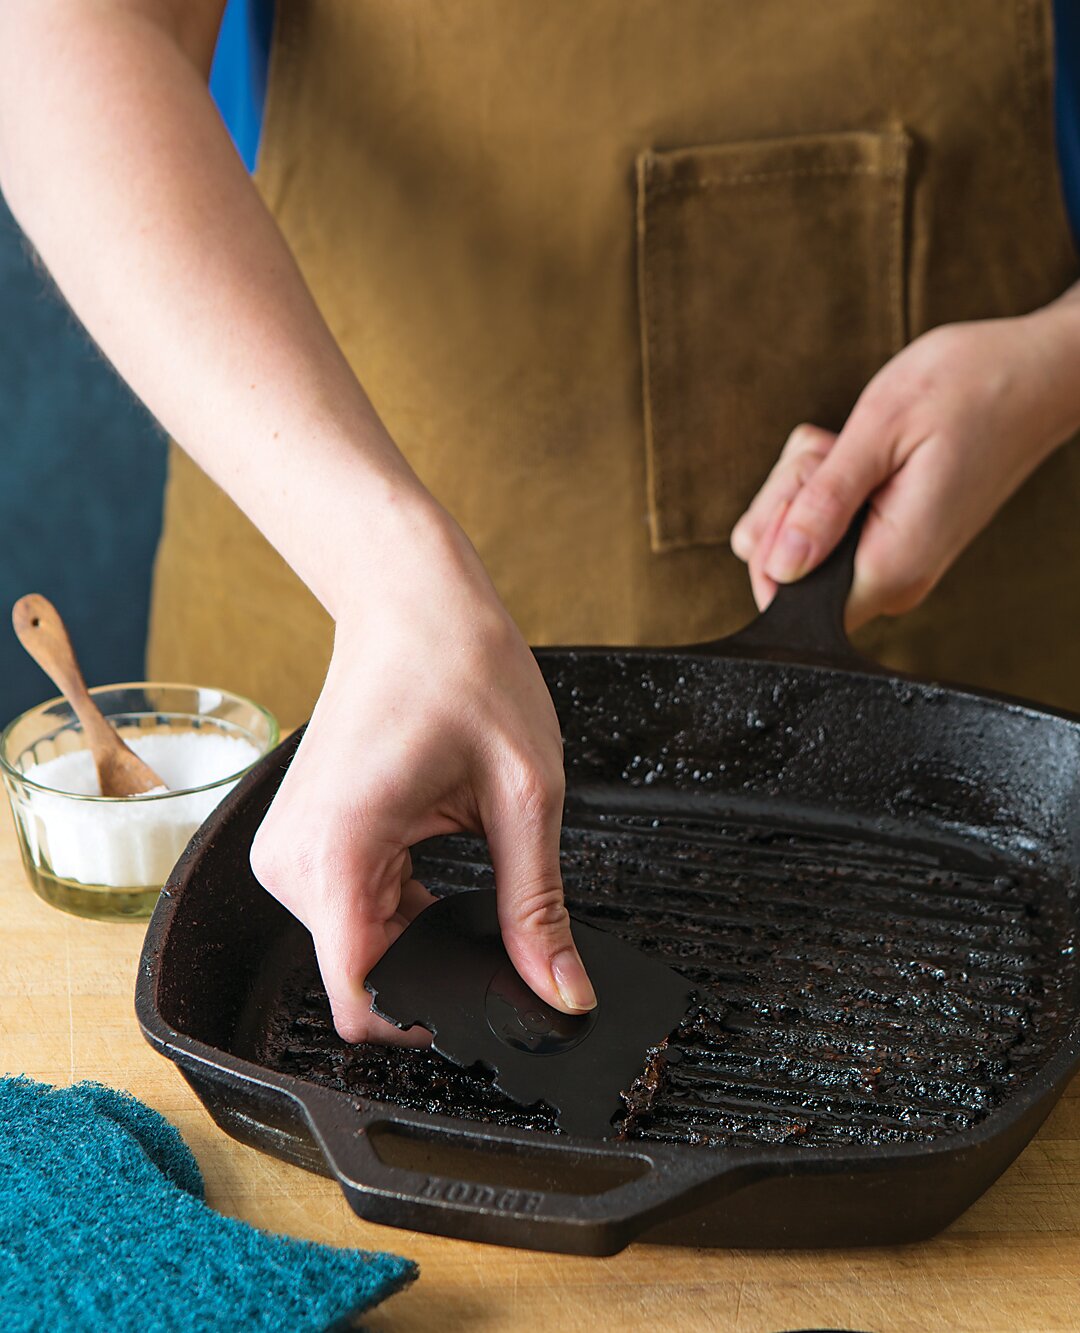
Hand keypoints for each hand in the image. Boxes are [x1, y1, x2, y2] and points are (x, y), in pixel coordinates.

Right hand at [249, 499, 595, 1043]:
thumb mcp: (525, 797)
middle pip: (369, 973)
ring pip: (363, 945)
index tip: (492, 1002)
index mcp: (335, 851)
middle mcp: (290, 862)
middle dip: (440, 962)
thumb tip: (561, 993)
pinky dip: (404, 902)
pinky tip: (436, 845)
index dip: (431, 1018)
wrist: (411, 600)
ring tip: (464, 844)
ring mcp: (287, 853)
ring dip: (423, 923)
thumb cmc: (464, 669)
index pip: (360, 997)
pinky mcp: (299, 843)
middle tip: (504, 909)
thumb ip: (538, 909)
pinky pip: (353, 911)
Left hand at [730, 303, 1079, 628]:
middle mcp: (894, 579)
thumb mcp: (882, 428)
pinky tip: (857, 454)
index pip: (790, 601)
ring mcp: (894, 564)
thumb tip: (781, 566)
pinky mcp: (891, 544)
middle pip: (786, 569)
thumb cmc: (972, 387)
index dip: (772, 542)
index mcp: (893, 564)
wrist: (1035, 376)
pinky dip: (825, 486)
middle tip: (834, 451)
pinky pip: (827, 530)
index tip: (808, 482)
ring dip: (806, 486)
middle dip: (787, 502)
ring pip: (799, 544)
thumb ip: (825, 502)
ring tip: (852, 446)